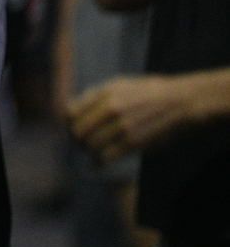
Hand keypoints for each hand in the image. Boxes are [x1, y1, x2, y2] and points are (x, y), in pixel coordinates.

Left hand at [68, 74, 196, 162]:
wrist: (179, 102)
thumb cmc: (148, 92)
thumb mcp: (119, 84)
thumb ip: (95, 95)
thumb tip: (72, 109)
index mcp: (105, 93)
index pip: (70, 112)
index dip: (67, 122)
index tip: (72, 127)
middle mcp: (111, 109)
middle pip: (78, 131)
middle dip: (76, 139)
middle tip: (79, 143)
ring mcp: (122, 126)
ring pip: (90, 145)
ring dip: (87, 151)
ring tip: (90, 152)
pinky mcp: (134, 142)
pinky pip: (106, 156)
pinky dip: (99, 162)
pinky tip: (99, 162)